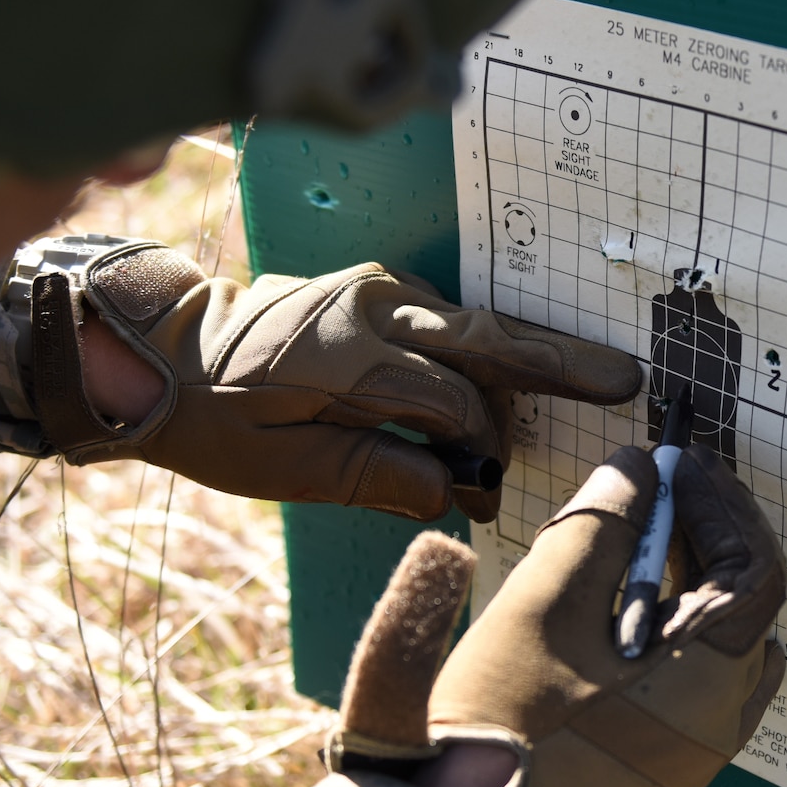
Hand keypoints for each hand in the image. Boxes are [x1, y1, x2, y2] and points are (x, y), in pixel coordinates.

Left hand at [29, 242, 641, 521]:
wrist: (162, 349)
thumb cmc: (214, 418)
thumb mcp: (282, 468)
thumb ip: (373, 476)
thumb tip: (449, 493)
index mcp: (348, 354)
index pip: (450, 402)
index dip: (480, 451)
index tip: (487, 496)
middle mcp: (372, 306)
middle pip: (486, 339)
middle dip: (559, 362)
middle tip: (624, 381)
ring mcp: (378, 290)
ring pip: (474, 328)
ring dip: (526, 360)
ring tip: (593, 380)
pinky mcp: (378, 292)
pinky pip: (448, 324)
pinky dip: (486, 353)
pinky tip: (519, 378)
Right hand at [333, 444, 786, 786]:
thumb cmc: (505, 726)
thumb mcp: (548, 601)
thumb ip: (601, 524)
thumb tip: (636, 471)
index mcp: (712, 680)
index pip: (755, 569)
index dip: (721, 506)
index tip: (675, 465)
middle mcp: (720, 720)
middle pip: (741, 603)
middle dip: (702, 536)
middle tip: (652, 488)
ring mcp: (692, 749)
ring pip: (717, 640)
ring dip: (684, 579)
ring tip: (630, 535)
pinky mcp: (657, 762)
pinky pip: (690, 675)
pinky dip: (666, 625)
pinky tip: (613, 602)